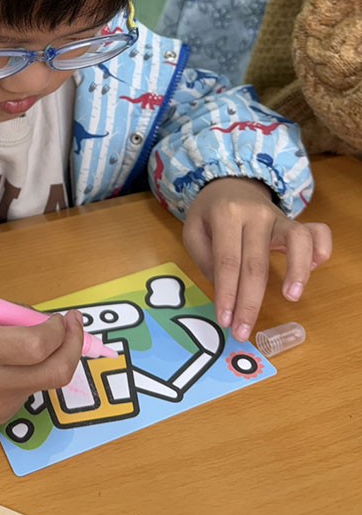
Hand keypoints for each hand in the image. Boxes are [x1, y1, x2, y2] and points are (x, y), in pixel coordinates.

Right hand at [0, 309, 84, 428]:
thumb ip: (6, 315)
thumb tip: (45, 320)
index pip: (38, 344)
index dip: (59, 330)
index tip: (61, 317)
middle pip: (54, 373)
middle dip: (73, 348)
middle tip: (73, 328)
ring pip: (42, 384)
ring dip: (48, 361)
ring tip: (31, 343)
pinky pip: (24, 395)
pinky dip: (27, 377)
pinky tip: (6, 366)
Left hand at [182, 178, 331, 341]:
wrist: (229, 183)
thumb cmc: (210, 214)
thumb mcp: (193, 230)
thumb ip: (205, 258)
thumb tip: (226, 289)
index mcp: (225, 215)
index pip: (227, 261)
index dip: (227, 294)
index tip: (225, 321)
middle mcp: (255, 214)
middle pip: (256, 263)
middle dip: (250, 302)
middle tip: (244, 331)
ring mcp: (279, 216)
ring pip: (296, 241)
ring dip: (297, 271)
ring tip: (290, 298)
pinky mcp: (294, 221)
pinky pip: (317, 232)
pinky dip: (321, 250)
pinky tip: (313, 270)